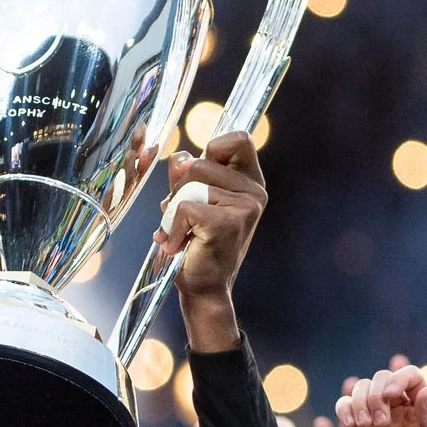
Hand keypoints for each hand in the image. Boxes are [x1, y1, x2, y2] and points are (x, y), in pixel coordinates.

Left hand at [153, 132, 266, 351]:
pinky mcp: (228, 223)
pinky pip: (184, 207)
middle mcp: (254, 192)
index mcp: (250, 181)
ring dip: (175, 210)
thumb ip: (187, 172)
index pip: (239, 139)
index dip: (213, 148)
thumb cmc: (196, 240)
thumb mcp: (192, 197)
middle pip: (200, 163)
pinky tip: (180, 243)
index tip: (200, 174)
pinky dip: (172, 227)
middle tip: (185, 217)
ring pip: (190, 185)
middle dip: (180, 188)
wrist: (203, 286)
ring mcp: (245, 207)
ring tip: (184, 231)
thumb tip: (180, 159)